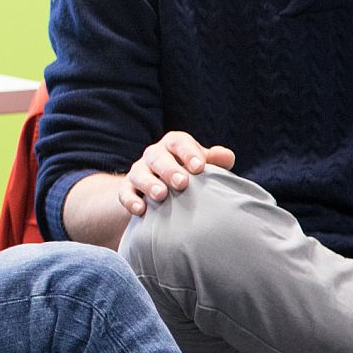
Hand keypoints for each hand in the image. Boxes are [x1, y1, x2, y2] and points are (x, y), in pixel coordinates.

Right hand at [119, 131, 234, 216]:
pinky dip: (131, 200)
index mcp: (173, 145)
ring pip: (139, 173)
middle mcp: (154, 155)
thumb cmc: (189, 174)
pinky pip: (125, 193)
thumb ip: (216, 161)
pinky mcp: (127, 189)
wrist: (162, 190)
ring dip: (149, 183)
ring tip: (161, 195)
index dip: (188, 152)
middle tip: (182, 183)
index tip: (199, 167)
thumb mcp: (202, 165)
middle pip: (157, 156)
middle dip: (169, 169)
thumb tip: (227, 157)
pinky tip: (141, 210)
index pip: (178, 142)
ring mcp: (139, 171)